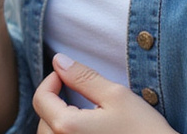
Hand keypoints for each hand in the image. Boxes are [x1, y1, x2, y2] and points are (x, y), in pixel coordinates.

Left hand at [33, 54, 176, 133]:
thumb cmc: (145, 130)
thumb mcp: (116, 95)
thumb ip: (83, 77)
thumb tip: (58, 60)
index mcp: (67, 127)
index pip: (41, 99)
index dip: (50, 80)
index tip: (65, 75)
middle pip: (43, 119)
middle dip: (55, 101)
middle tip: (77, 92)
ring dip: (59, 120)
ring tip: (82, 112)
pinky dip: (68, 133)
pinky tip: (88, 130)